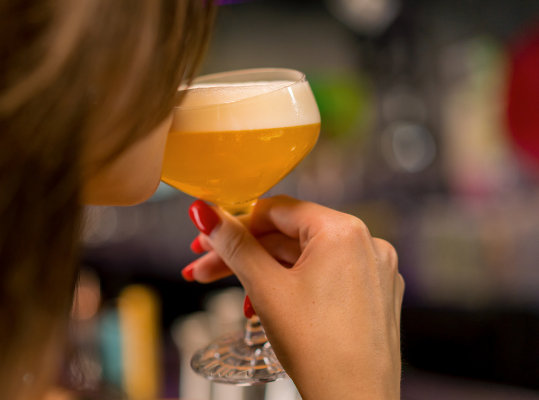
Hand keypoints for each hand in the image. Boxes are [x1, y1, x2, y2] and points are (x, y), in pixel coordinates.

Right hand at [184, 196, 403, 399]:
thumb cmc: (319, 349)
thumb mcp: (265, 287)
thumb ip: (233, 244)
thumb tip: (206, 213)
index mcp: (344, 231)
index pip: (277, 210)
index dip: (234, 222)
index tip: (207, 235)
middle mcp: (367, 244)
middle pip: (287, 237)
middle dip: (242, 254)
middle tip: (204, 267)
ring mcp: (373, 272)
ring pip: (303, 259)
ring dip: (263, 273)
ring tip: (232, 295)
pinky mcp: (373, 297)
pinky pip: (324, 278)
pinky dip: (292, 287)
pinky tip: (265, 306)